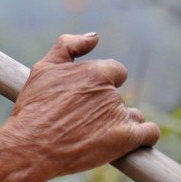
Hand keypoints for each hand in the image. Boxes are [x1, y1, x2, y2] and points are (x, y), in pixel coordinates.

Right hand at [0, 32, 160, 181]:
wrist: (30, 146)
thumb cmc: (34, 108)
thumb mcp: (43, 69)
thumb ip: (69, 46)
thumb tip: (95, 36)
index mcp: (95, 72)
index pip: (115, 71)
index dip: (100, 85)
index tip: (85, 99)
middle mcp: (110, 92)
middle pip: (118, 97)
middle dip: (104, 106)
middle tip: (80, 120)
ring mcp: (119, 115)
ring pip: (133, 115)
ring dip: (120, 123)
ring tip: (95, 136)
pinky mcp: (126, 138)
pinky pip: (150, 133)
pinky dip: (144, 137)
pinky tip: (127, 142)